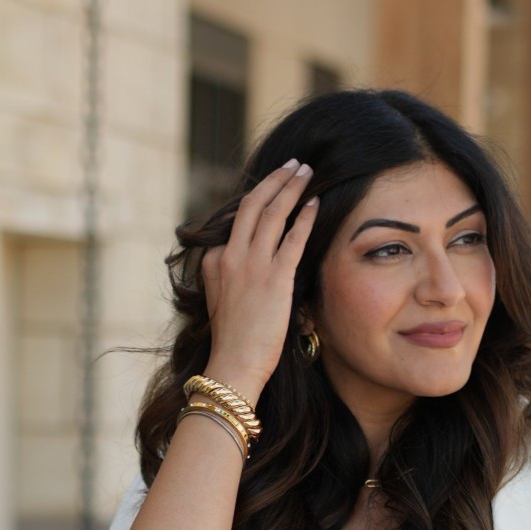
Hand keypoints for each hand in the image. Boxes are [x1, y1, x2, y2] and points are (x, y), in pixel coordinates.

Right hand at [200, 159, 319, 402]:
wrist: (233, 365)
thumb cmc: (233, 342)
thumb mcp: (222, 302)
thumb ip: (231, 278)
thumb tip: (248, 269)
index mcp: (215, 261)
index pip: (236, 221)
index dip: (258, 200)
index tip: (275, 189)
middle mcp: (230, 256)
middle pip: (253, 204)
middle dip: (275, 179)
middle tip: (293, 165)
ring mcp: (251, 265)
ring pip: (272, 212)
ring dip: (291, 187)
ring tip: (306, 172)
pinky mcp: (274, 278)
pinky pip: (292, 237)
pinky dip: (304, 216)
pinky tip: (315, 203)